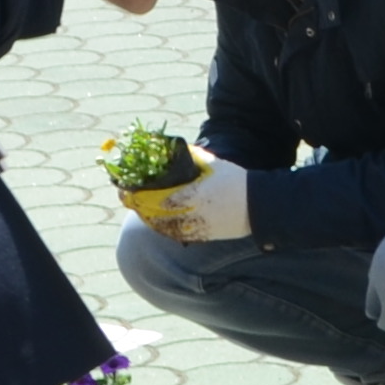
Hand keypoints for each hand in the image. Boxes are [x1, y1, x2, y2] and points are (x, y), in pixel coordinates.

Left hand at [126, 156, 252, 245]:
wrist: (258, 206)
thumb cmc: (236, 180)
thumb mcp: (214, 163)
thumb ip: (191, 156)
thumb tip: (171, 148)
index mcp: (191, 194)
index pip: (153, 197)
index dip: (136, 194)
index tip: (126, 187)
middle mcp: (189, 213)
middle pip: (153, 214)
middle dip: (137, 205)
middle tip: (128, 197)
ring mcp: (194, 227)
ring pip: (161, 226)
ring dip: (147, 217)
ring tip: (139, 208)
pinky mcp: (200, 236)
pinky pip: (174, 234)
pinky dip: (161, 228)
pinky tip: (156, 222)